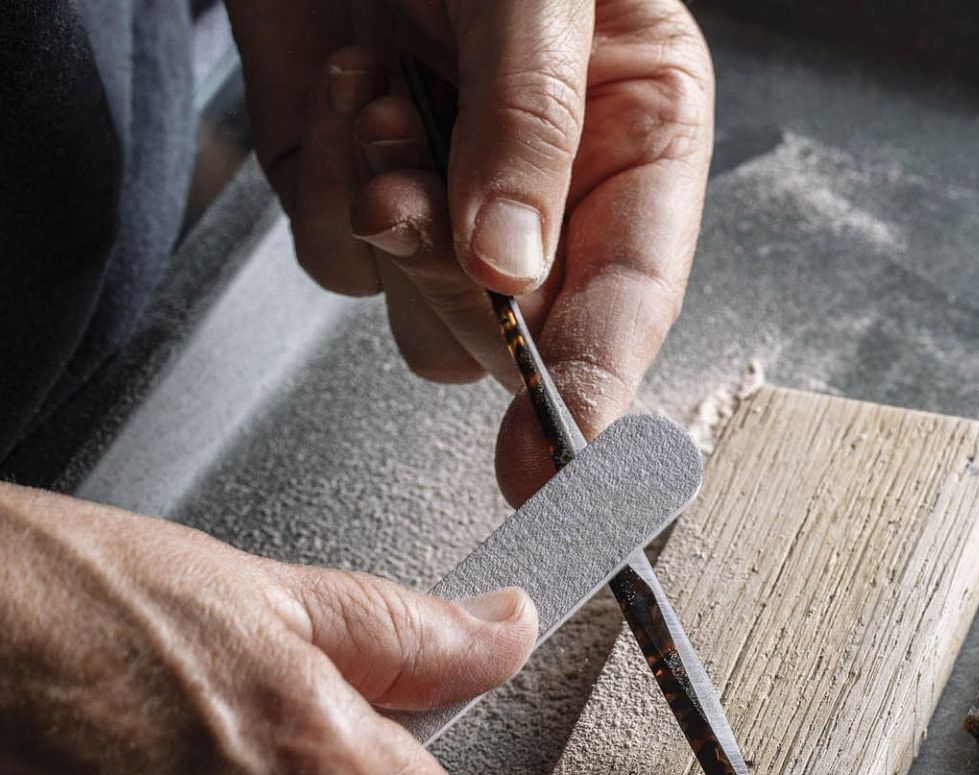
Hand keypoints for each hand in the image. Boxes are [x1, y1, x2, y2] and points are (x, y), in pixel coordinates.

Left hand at [225, 0, 713, 502]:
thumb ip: (532, 127)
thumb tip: (512, 270)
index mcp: (640, 146)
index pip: (632, 305)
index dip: (595, 390)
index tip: (564, 473)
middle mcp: (555, 198)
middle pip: (520, 340)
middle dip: (461, 288)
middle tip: (423, 189)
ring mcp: (455, 207)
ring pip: (426, 323)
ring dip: (389, 225)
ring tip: (385, 93)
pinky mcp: (366, 197)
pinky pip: (343, 261)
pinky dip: (331, 191)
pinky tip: (350, 89)